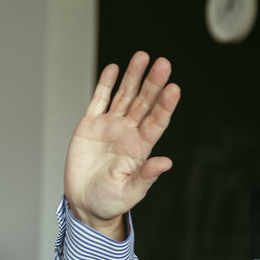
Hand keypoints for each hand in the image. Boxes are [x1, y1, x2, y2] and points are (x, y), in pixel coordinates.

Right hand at [64, 51, 179, 237]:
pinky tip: (114, 69)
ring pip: (124, 96)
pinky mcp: (89, 125)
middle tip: (164, 63)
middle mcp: (128, 133)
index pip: (157, 121)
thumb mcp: (130, 192)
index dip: (165, 105)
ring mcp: (110, 127)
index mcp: (140, 148)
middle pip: (143, 103)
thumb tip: (166, 162)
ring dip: (133, 77)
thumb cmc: (110, 200)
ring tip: (142, 56)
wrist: (85, 203)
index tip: (174, 88)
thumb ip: (146, 176)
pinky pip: (98, 100)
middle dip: (153, 83)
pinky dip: (105, 84)